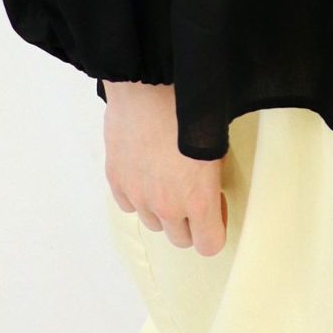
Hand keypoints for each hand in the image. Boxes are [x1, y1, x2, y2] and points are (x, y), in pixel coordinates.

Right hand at [102, 81, 227, 256]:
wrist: (150, 85)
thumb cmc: (188, 109)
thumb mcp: (216, 144)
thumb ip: (212, 179)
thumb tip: (210, 187)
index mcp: (197, 199)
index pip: (209, 246)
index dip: (214, 228)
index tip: (215, 209)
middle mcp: (166, 205)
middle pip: (180, 239)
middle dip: (189, 221)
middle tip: (192, 193)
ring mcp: (138, 194)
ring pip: (152, 222)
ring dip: (161, 209)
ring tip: (167, 178)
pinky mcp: (116, 179)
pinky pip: (128, 203)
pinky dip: (137, 194)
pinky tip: (146, 171)